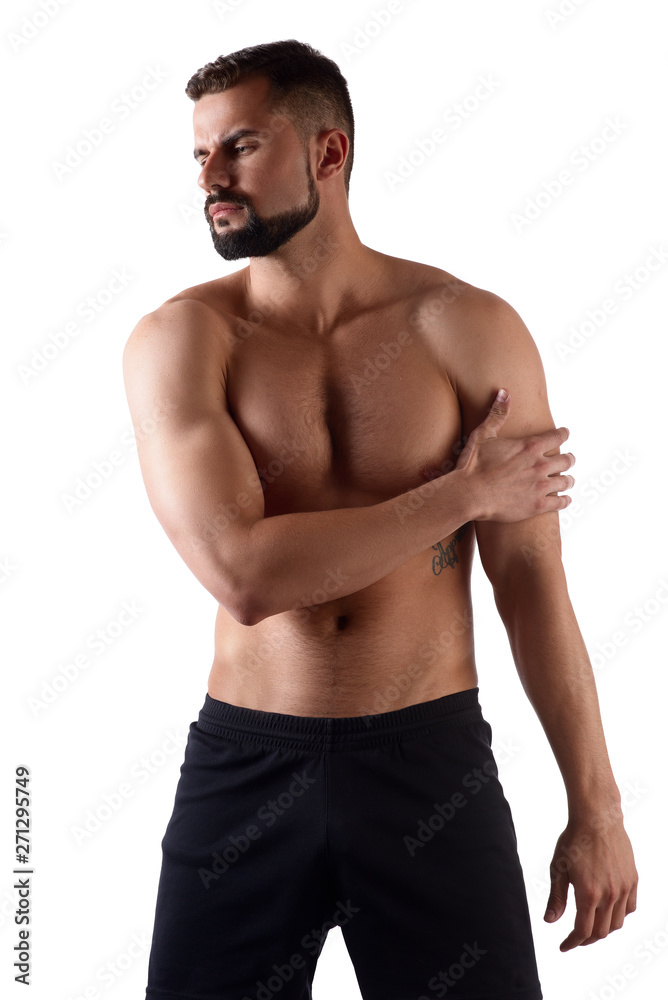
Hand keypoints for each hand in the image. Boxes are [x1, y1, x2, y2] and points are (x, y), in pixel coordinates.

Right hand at [454, 388, 574, 521]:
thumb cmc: (473, 464)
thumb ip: (497, 414)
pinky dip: (565, 500)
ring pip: (567, 481)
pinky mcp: (537, 505)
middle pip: (567, 460)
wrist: (468, 494)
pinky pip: (561, 502)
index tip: (565, 433)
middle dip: (568, 459)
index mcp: (530, 446)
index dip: (563, 434)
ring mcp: (540, 486)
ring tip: (568, 480)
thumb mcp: (483, 435)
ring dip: (568, 479)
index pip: (558, 436)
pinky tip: (565, 499)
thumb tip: (504, 393)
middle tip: (568, 459)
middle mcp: (540, 465)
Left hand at [544, 814, 638, 950]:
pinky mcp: (632, 880)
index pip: (583, 931)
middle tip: (575, 938)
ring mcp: (623, 888)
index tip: (564, 946)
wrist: (597, 818)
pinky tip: (608, 911)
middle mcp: (609, 895)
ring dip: (603, 929)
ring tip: (590, 925)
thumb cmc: (574, 840)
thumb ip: (556, 897)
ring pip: (617, 923)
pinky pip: (629, 908)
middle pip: (601, 931)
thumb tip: (549, 921)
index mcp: (589, 894)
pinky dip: (619, 915)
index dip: (572, 943)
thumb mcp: (558, 868)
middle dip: (586, 939)